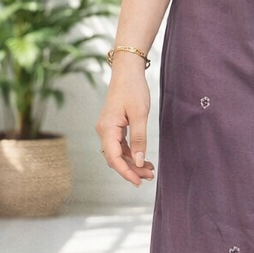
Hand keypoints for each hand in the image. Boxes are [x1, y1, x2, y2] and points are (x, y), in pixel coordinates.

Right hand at [95, 60, 154, 185]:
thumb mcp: (140, 114)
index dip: (126, 172)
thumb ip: (139, 139)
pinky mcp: (113, 126)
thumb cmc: (133, 89)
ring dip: (132, 163)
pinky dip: (131, 153)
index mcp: (107, 128)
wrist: (127, 71)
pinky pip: (120, 145)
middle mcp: (103, 130)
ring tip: (149, 170)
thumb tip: (139, 161)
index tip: (139, 181)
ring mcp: (107, 128)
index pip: (113, 158)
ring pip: (118, 153)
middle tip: (150, 177)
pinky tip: (143, 158)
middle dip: (131, 169)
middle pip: (115, 158)